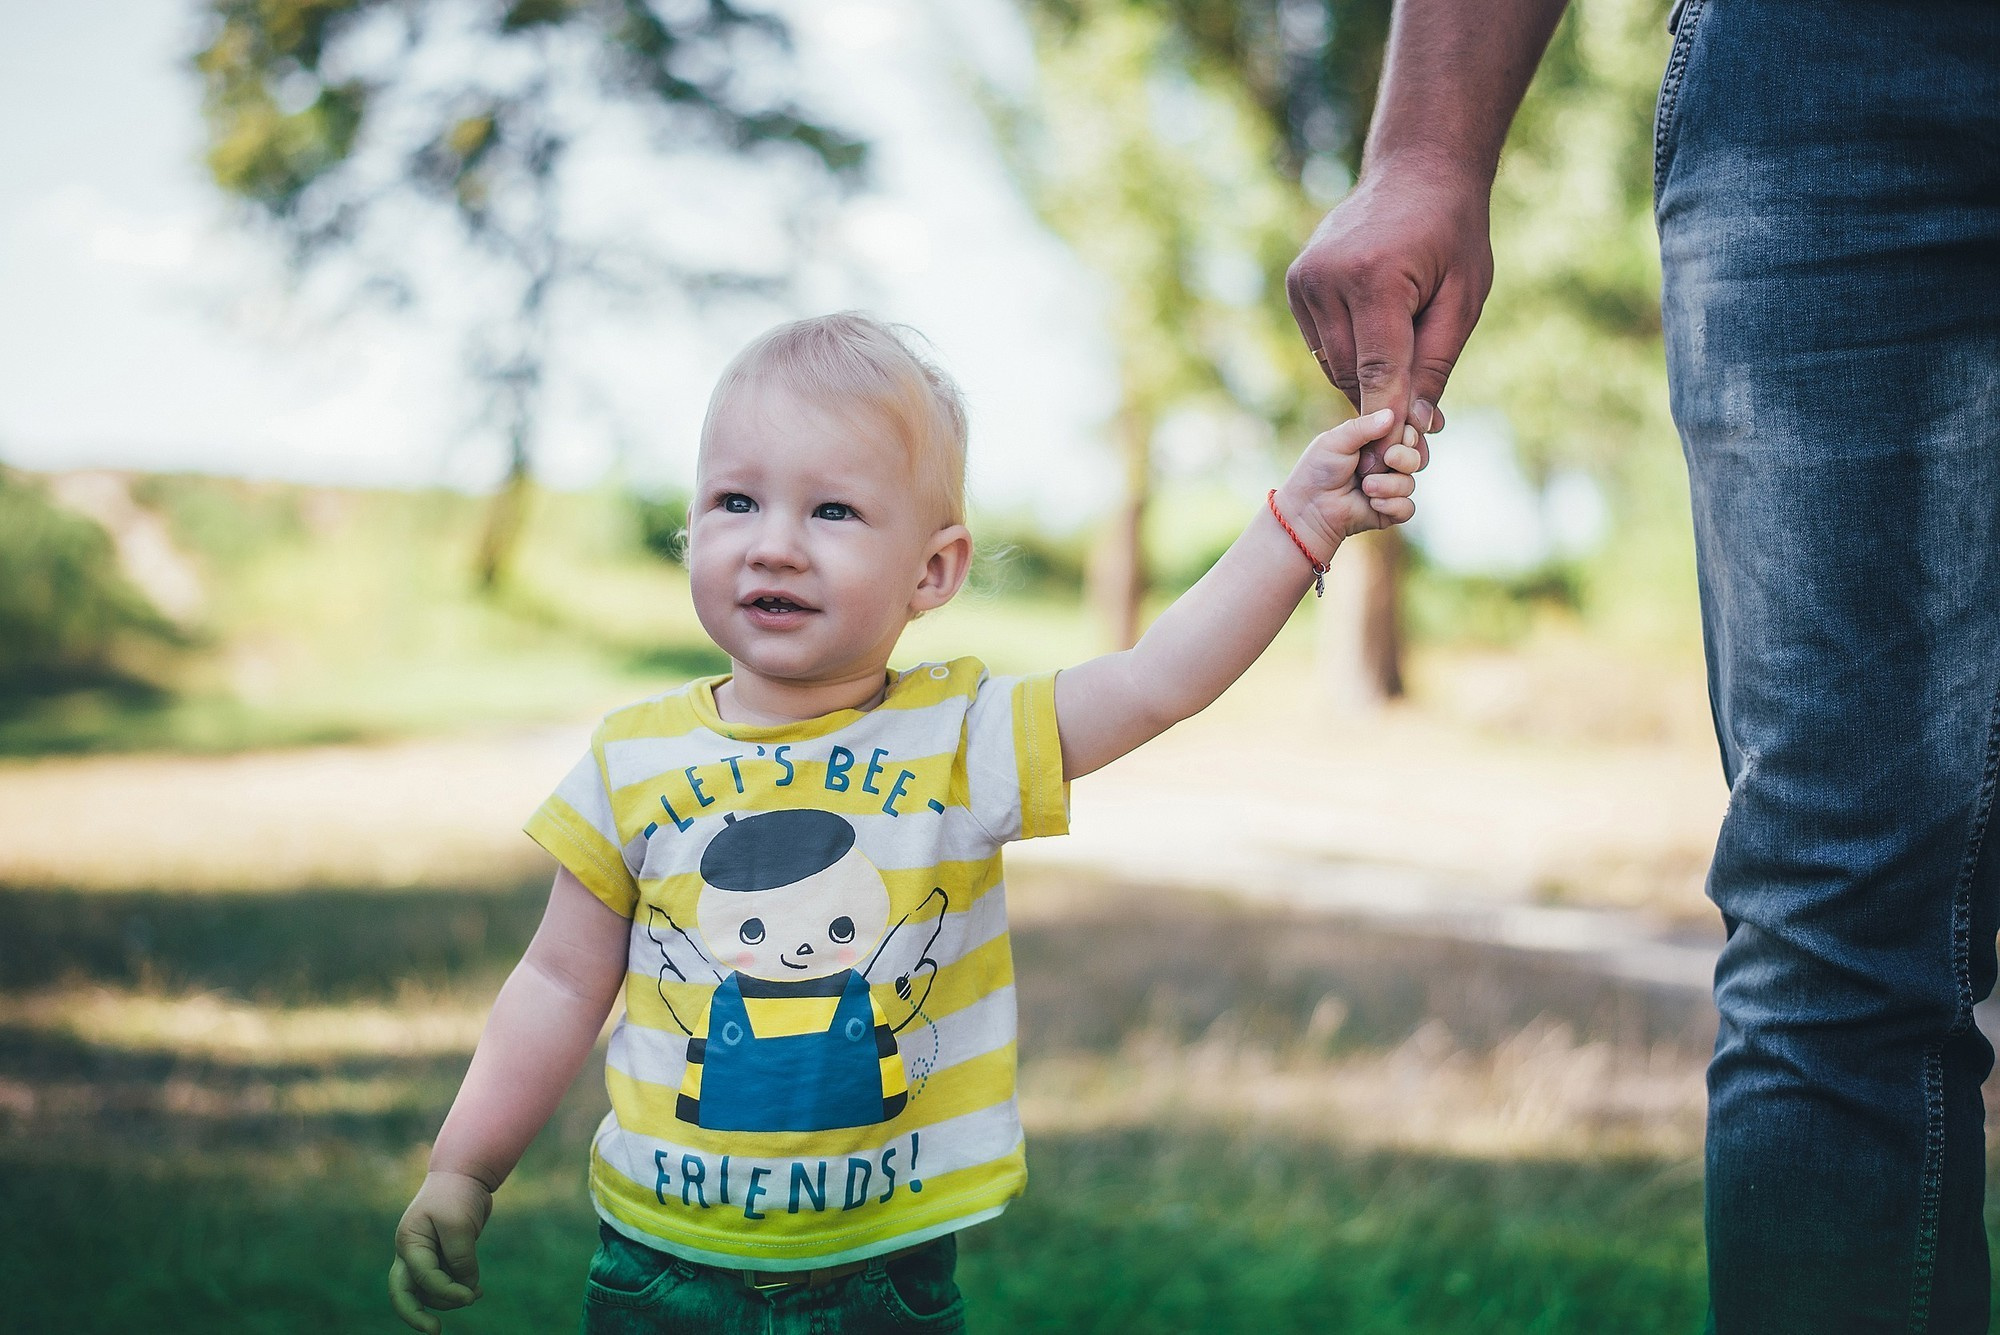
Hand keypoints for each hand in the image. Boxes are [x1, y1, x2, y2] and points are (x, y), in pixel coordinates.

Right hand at [389, 1171, 493, 1333]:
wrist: (465, 1174)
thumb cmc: (457, 1194)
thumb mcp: (460, 1225)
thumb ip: (461, 1259)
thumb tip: (466, 1289)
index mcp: (409, 1243)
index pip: (423, 1278)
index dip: (446, 1291)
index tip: (470, 1296)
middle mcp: (411, 1253)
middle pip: (403, 1293)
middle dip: (416, 1316)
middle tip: (436, 1331)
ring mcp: (423, 1257)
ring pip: (428, 1291)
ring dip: (450, 1297)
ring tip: (475, 1294)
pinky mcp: (440, 1257)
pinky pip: (443, 1282)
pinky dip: (457, 1288)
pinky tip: (476, 1290)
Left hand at [1276, 408, 1425, 557]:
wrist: (1310, 508)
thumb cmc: (1318, 470)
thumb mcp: (1337, 440)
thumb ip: (1363, 427)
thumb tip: (1391, 414)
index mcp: (1376, 442)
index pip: (1407, 433)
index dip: (1408, 434)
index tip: (1401, 435)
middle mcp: (1386, 464)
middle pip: (1415, 457)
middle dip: (1404, 458)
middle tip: (1388, 459)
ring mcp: (1388, 488)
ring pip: (1410, 483)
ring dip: (1389, 485)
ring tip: (1365, 487)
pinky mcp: (1389, 511)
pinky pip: (1407, 508)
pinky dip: (1392, 505)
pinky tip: (1373, 503)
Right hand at [1285, 162, 1494, 467]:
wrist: (1418, 171)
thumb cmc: (1454, 233)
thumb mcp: (1464, 299)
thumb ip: (1435, 364)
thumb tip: (1415, 427)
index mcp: (1376, 277)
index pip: (1378, 370)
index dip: (1388, 419)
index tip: (1397, 460)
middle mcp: (1328, 278)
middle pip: (1350, 373)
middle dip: (1381, 399)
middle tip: (1416, 419)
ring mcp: (1305, 278)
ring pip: (1331, 364)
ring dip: (1365, 376)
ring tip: (1405, 353)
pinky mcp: (1296, 282)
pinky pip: (1321, 344)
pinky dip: (1349, 353)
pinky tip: (1379, 330)